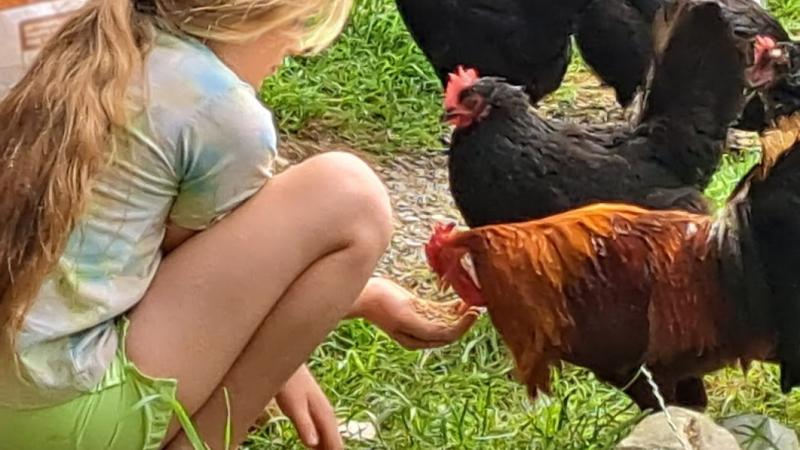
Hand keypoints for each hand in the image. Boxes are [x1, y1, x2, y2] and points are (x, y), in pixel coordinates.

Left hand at [275, 365, 341, 449]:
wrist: (285, 360)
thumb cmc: (288, 383)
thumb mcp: (293, 405)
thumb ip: (304, 424)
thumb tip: (314, 444)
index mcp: (324, 415)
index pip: (335, 444)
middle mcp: (327, 414)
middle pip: (334, 442)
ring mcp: (321, 411)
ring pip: (329, 436)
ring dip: (329, 448)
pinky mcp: (314, 410)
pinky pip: (323, 431)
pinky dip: (323, 442)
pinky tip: (319, 447)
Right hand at [353, 277, 480, 348]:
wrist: (364, 294)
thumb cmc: (382, 304)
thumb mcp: (406, 316)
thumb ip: (427, 327)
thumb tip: (451, 333)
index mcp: (418, 340)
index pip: (448, 336)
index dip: (464, 326)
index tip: (475, 311)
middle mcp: (420, 334)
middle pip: (451, 330)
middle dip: (466, 320)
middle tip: (479, 305)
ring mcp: (419, 322)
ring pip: (447, 321)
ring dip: (461, 313)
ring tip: (474, 301)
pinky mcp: (418, 310)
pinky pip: (440, 312)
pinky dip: (452, 308)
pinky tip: (461, 300)